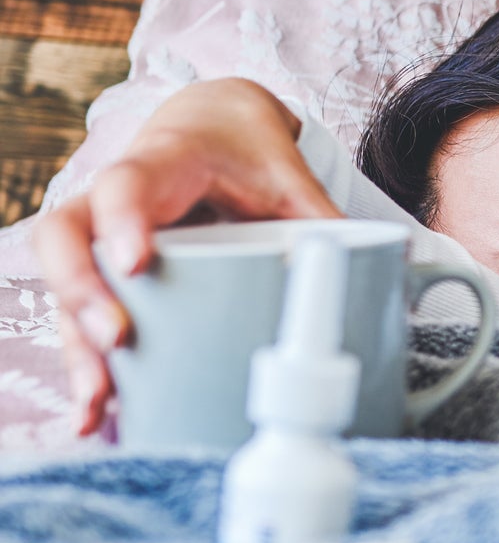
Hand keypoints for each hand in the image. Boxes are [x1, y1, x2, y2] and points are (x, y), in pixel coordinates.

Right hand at [31, 78, 340, 435]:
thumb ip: (322, 216)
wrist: (211, 127)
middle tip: (116, 338)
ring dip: (79, 351)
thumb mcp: (287, 174)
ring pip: (67, 289)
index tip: (136, 264)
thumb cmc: (245, 151)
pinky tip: (99, 415)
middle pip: (67, 240)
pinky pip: (81, 318)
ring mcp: (101, 239)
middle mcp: (113, 200)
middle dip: (84, 294)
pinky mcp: (105, 275)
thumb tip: (386, 264)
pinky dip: (90, 366)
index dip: (123, 221)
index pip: (128, 185)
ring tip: (100, 404)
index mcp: (163, 164)